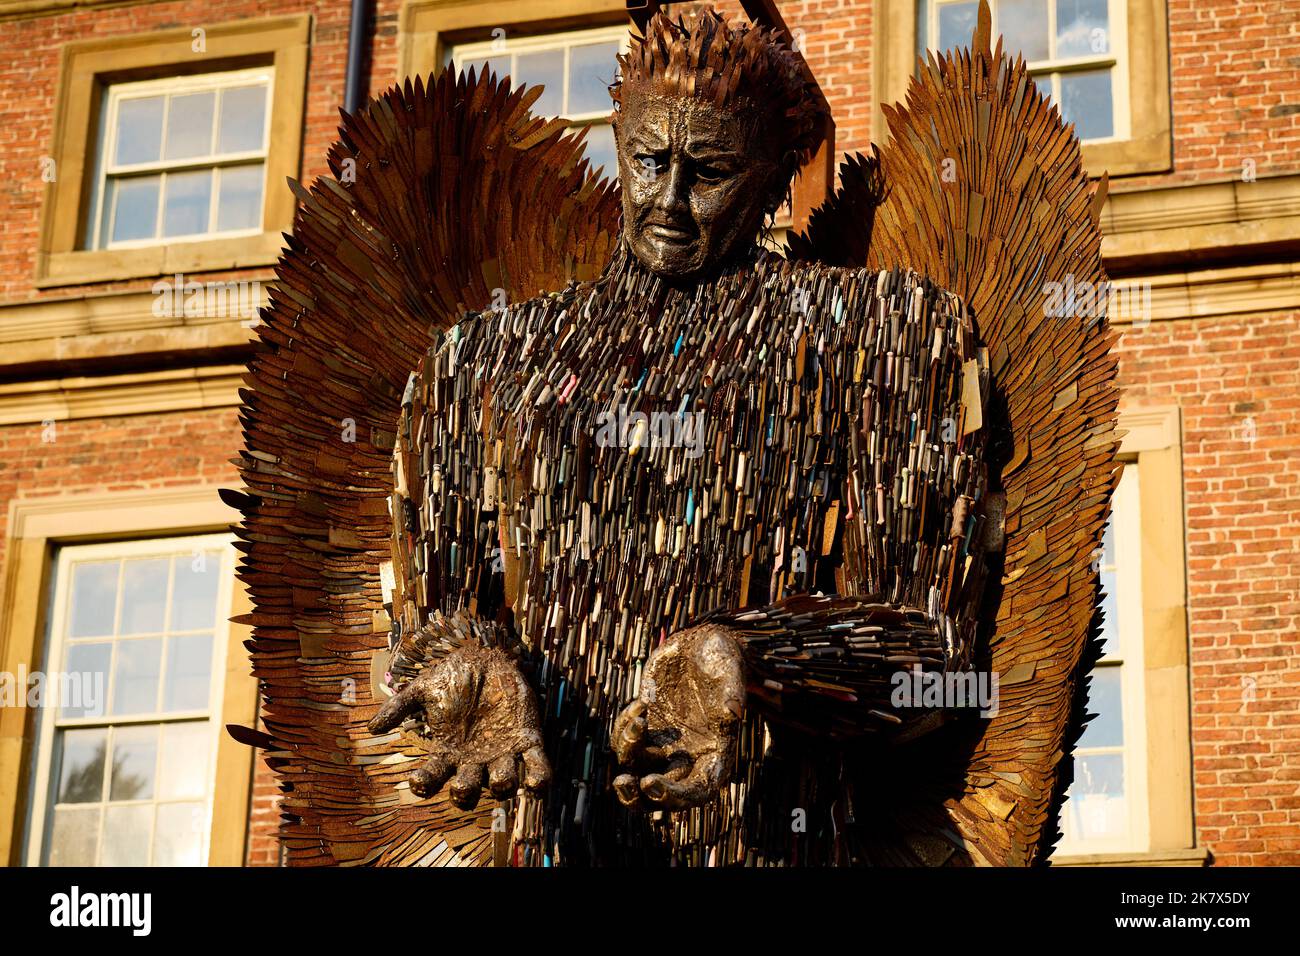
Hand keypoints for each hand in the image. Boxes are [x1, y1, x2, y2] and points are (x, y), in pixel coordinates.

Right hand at [367, 640, 550, 808]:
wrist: (487, 656)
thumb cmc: (452, 676)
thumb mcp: (422, 688)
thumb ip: (399, 707)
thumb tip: (372, 727)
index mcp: (448, 752)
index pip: (433, 776)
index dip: (425, 783)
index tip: (417, 782)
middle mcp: (474, 760)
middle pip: (467, 788)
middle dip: (465, 792)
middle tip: (462, 787)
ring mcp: (502, 754)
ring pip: (503, 782)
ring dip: (502, 785)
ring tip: (500, 780)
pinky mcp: (527, 740)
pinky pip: (536, 766)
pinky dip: (539, 777)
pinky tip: (537, 783)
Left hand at [612, 624, 745, 811]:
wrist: (701, 646)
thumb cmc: (722, 659)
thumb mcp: (731, 669)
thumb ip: (733, 691)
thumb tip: (733, 712)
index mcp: (714, 754)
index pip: (697, 791)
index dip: (674, 796)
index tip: (650, 782)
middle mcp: (687, 756)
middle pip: (661, 794)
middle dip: (638, 797)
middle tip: (622, 783)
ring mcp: (663, 743)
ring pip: (636, 768)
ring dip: (627, 754)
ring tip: (636, 719)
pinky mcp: (646, 726)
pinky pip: (625, 740)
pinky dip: (624, 728)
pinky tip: (639, 704)